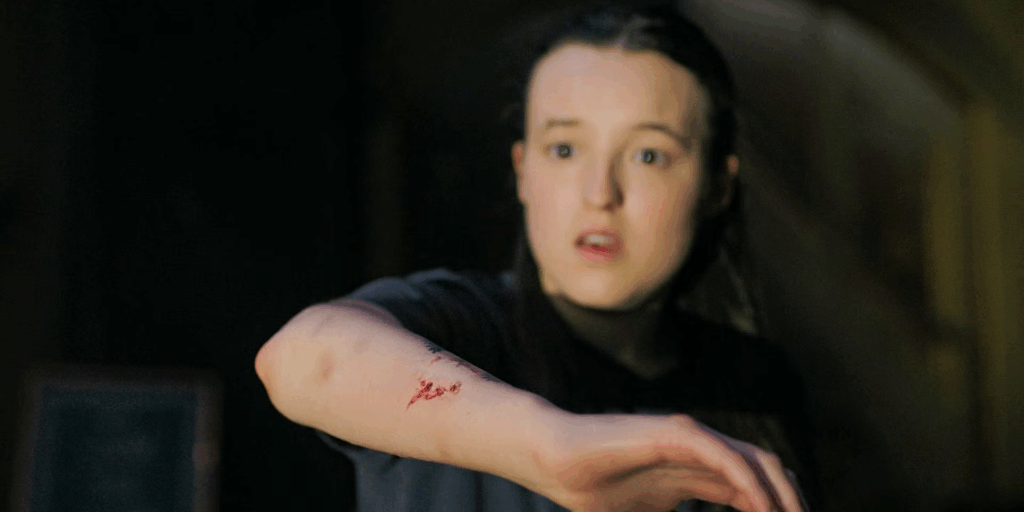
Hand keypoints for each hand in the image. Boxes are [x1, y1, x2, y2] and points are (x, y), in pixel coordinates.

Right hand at [533, 413, 804, 511]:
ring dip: (781, 495)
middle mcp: (702, 452)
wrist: (554, 460)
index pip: (752, 491)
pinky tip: (763, 508)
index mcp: (697, 474)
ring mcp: (691, 438)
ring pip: (756, 461)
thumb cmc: (593, 491)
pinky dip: (750, 482)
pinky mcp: (675, 432)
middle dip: (791, 503)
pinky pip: (725, 457)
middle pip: (766, 473)